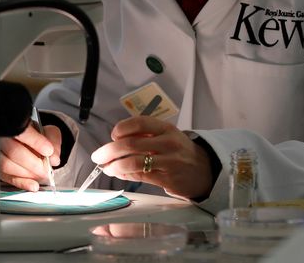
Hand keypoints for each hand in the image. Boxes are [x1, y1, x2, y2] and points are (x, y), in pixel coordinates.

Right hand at [0, 123, 60, 191]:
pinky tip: (32, 185)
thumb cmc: (39, 135)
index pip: (23, 132)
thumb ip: (54, 142)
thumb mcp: (49, 132)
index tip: (48, 151)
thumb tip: (54, 158)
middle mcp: (4, 137)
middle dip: (33, 163)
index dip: (36, 142)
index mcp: (17, 124)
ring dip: (27, 174)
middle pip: (13, 151)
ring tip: (41, 175)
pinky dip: (20, 183)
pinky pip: (5, 177)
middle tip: (45, 169)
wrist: (31, 140)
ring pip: (6, 165)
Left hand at [90, 116, 212, 198]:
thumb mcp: (167, 136)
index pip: (139, 123)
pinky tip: (119, 174)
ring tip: (107, 168)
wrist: (205, 170)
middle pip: (131, 144)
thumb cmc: (180, 152)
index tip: (113, 136)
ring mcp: (169, 161)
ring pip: (133, 162)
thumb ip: (145, 136)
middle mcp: (168, 143)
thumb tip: (115, 142)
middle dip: (109, 151)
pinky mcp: (168, 179)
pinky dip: (125, 175)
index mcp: (166, 128)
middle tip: (98, 156)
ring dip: (114, 166)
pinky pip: (140, 176)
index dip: (121, 129)